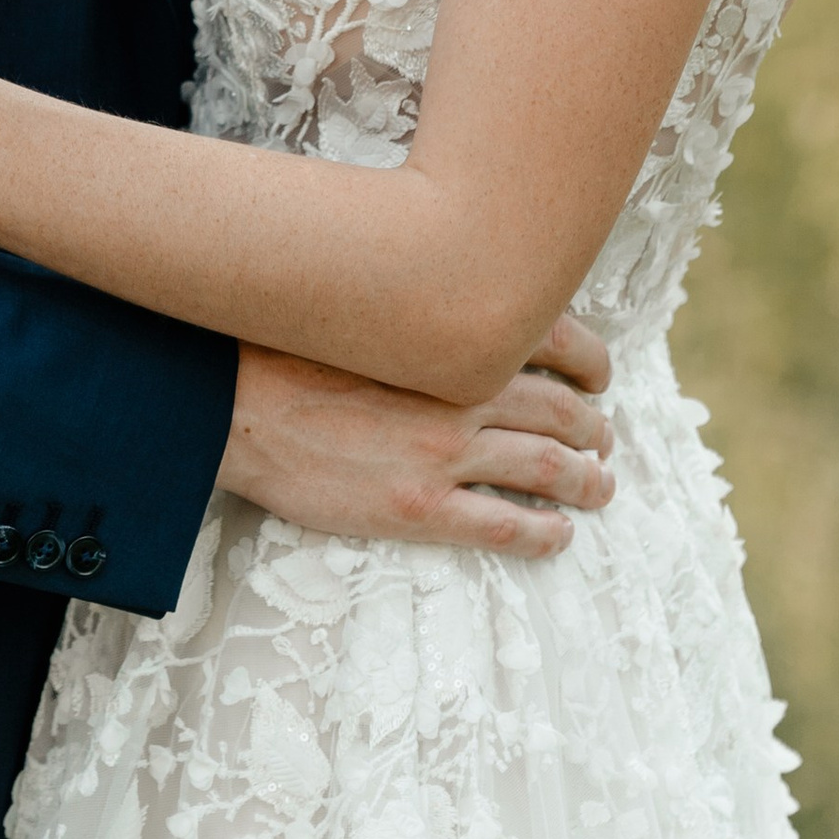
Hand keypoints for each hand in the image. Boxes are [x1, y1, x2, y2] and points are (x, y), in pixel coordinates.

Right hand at [218, 314, 615, 558]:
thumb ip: (418, 313)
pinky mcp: (420, 507)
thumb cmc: (286, 347)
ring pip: (548, 467)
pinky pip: (505, 525)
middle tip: (605, 437)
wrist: (233, 402)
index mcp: (450, 338)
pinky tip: (559, 534)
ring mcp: (444, 454)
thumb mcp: (365, 310)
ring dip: (585, 478)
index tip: (600, 372)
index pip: (552, 336)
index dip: (590, 358)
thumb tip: (452, 304)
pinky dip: (544, 531)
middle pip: (559, 408)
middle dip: (593, 424)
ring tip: (600, 485)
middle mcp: (462, 393)